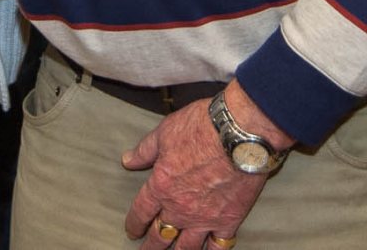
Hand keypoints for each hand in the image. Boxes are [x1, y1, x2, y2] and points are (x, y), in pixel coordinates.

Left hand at [122, 82, 278, 249]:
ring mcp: (204, 218)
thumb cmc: (201, 128)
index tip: (132, 230)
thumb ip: (145, 151)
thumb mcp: (165, 132)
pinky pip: (218, 246)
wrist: (239, 135)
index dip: (134, 224)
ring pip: (186, 247)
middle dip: (151, 246)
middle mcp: (179, 208)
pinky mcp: (228, 220)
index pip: (141, 213)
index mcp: (160, 187)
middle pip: (160, 235)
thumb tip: (128, 160)